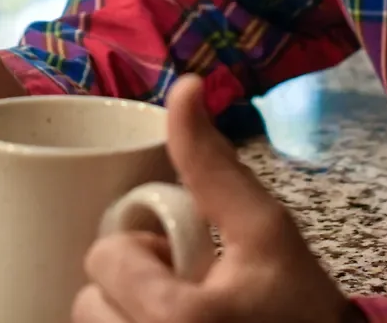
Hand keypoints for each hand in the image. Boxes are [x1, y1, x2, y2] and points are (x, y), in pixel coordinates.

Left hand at [75, 76, 359, 322]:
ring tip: (175, 318)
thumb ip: (215, 165)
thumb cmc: (299, 306)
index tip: (181, 261)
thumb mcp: (266, 231)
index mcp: (175, 321)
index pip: (104, 259)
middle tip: (180, 290)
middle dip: (129, 287)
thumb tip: (184, 87)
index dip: (144, 251)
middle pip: (87, 302)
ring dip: (124, 316)